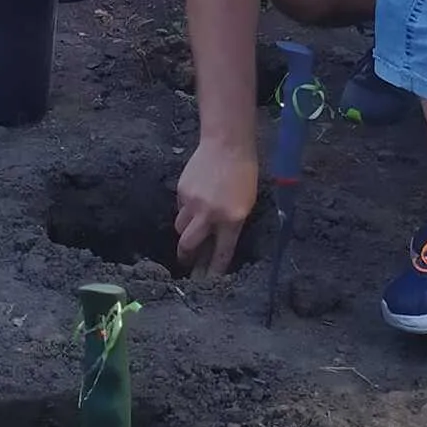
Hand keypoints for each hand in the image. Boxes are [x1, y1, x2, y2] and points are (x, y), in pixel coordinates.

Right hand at [175, 141, 257, 275]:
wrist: (227, 143)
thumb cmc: (244, 173)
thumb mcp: (246, 203)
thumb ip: (231, 225)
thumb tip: (216, 243)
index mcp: (231, 220)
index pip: (220, 255)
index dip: (213, 272)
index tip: (206, 283)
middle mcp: (209, 215)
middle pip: (189, 247)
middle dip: (186, 258)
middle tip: (187, 263)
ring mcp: (193, 203)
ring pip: (181, 229)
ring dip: (185, 232)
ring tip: (192, 227)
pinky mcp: (181, 191)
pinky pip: (180, 209)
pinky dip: (186, 210)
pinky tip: (195, 200)